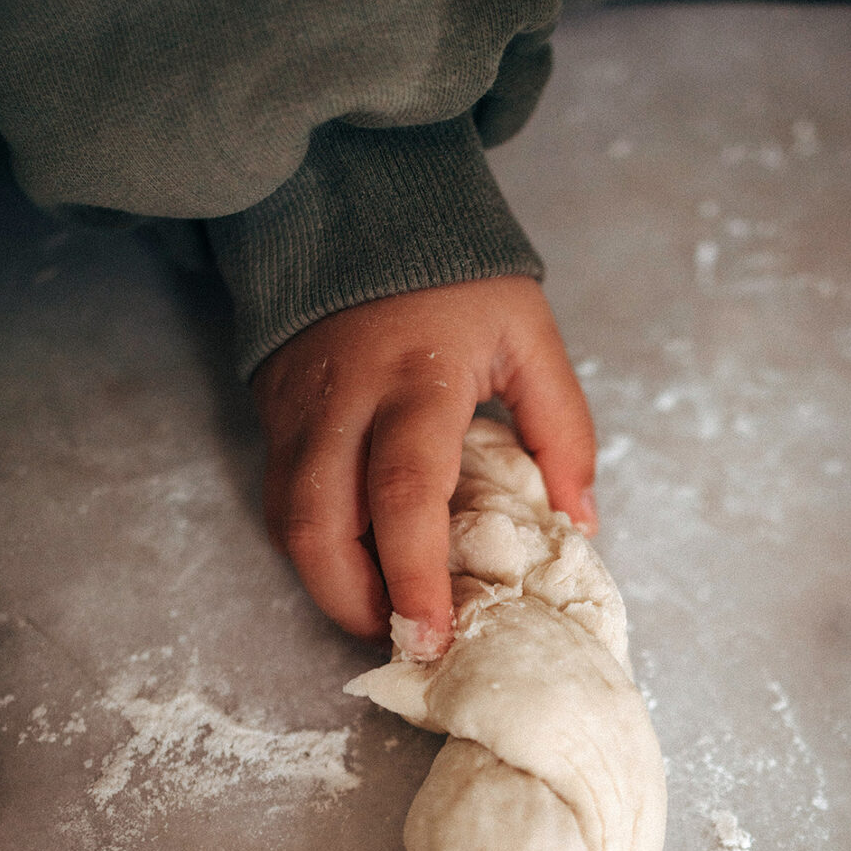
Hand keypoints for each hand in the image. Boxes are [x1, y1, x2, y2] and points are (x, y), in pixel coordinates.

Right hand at [250, 276, 595, 654]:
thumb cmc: (460, 278)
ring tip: (388, 611)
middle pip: (319, 527)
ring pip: (288, 522)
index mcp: (417, 381)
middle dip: (355, 601)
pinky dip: (316, 544)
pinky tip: (361, 563)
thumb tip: (580, 522)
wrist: (359, 209)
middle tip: (406, 641)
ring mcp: (294, 408)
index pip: (404, 495)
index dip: (414, 575)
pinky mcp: (269, 411)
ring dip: (331, 582)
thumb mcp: (532, 339)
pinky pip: (281, 497)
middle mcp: (341, 401)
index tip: (434, 634)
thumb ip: (563, 430)